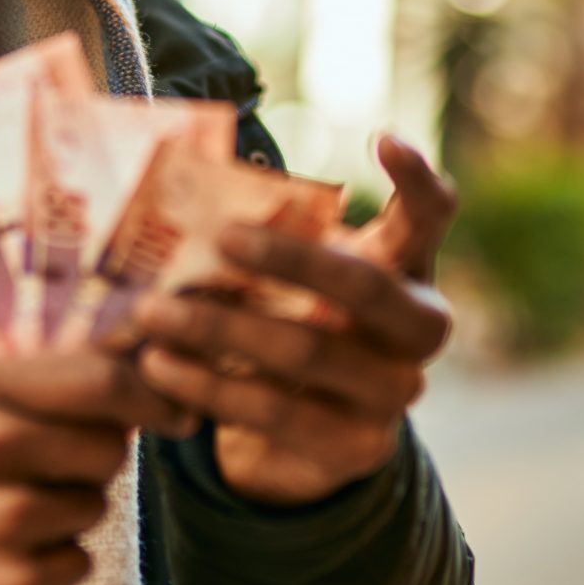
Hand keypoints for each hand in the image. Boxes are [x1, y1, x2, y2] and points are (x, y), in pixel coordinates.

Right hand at [0, 352, 191, 584]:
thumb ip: (46, 373)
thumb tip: (147, 359)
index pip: (99, 383)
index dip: (151, 395)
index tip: (174, 411)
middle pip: (109, 447)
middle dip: (93, 456)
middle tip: (47, 464)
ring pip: (95, 506)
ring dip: (70, 509)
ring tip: (12, 507)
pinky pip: (79, 562)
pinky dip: (55, 560)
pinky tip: (7, 550)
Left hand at [134, 135, 456, 506]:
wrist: (297, 433)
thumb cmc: (289, 318)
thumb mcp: (290, 273)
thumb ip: (270, 233)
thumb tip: (186, 185)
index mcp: (408, 268)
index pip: (431, 216)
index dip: (418, 179)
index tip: (383, 138)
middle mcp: (418, 330)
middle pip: (366, 286)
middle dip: (291, 259)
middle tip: (221, 237)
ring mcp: (395, 393)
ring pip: (307, 353)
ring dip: (220, 330)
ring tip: (152, 312)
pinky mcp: (357, 447)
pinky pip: (276, 412)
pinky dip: (209, 386)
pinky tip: (158, 366)